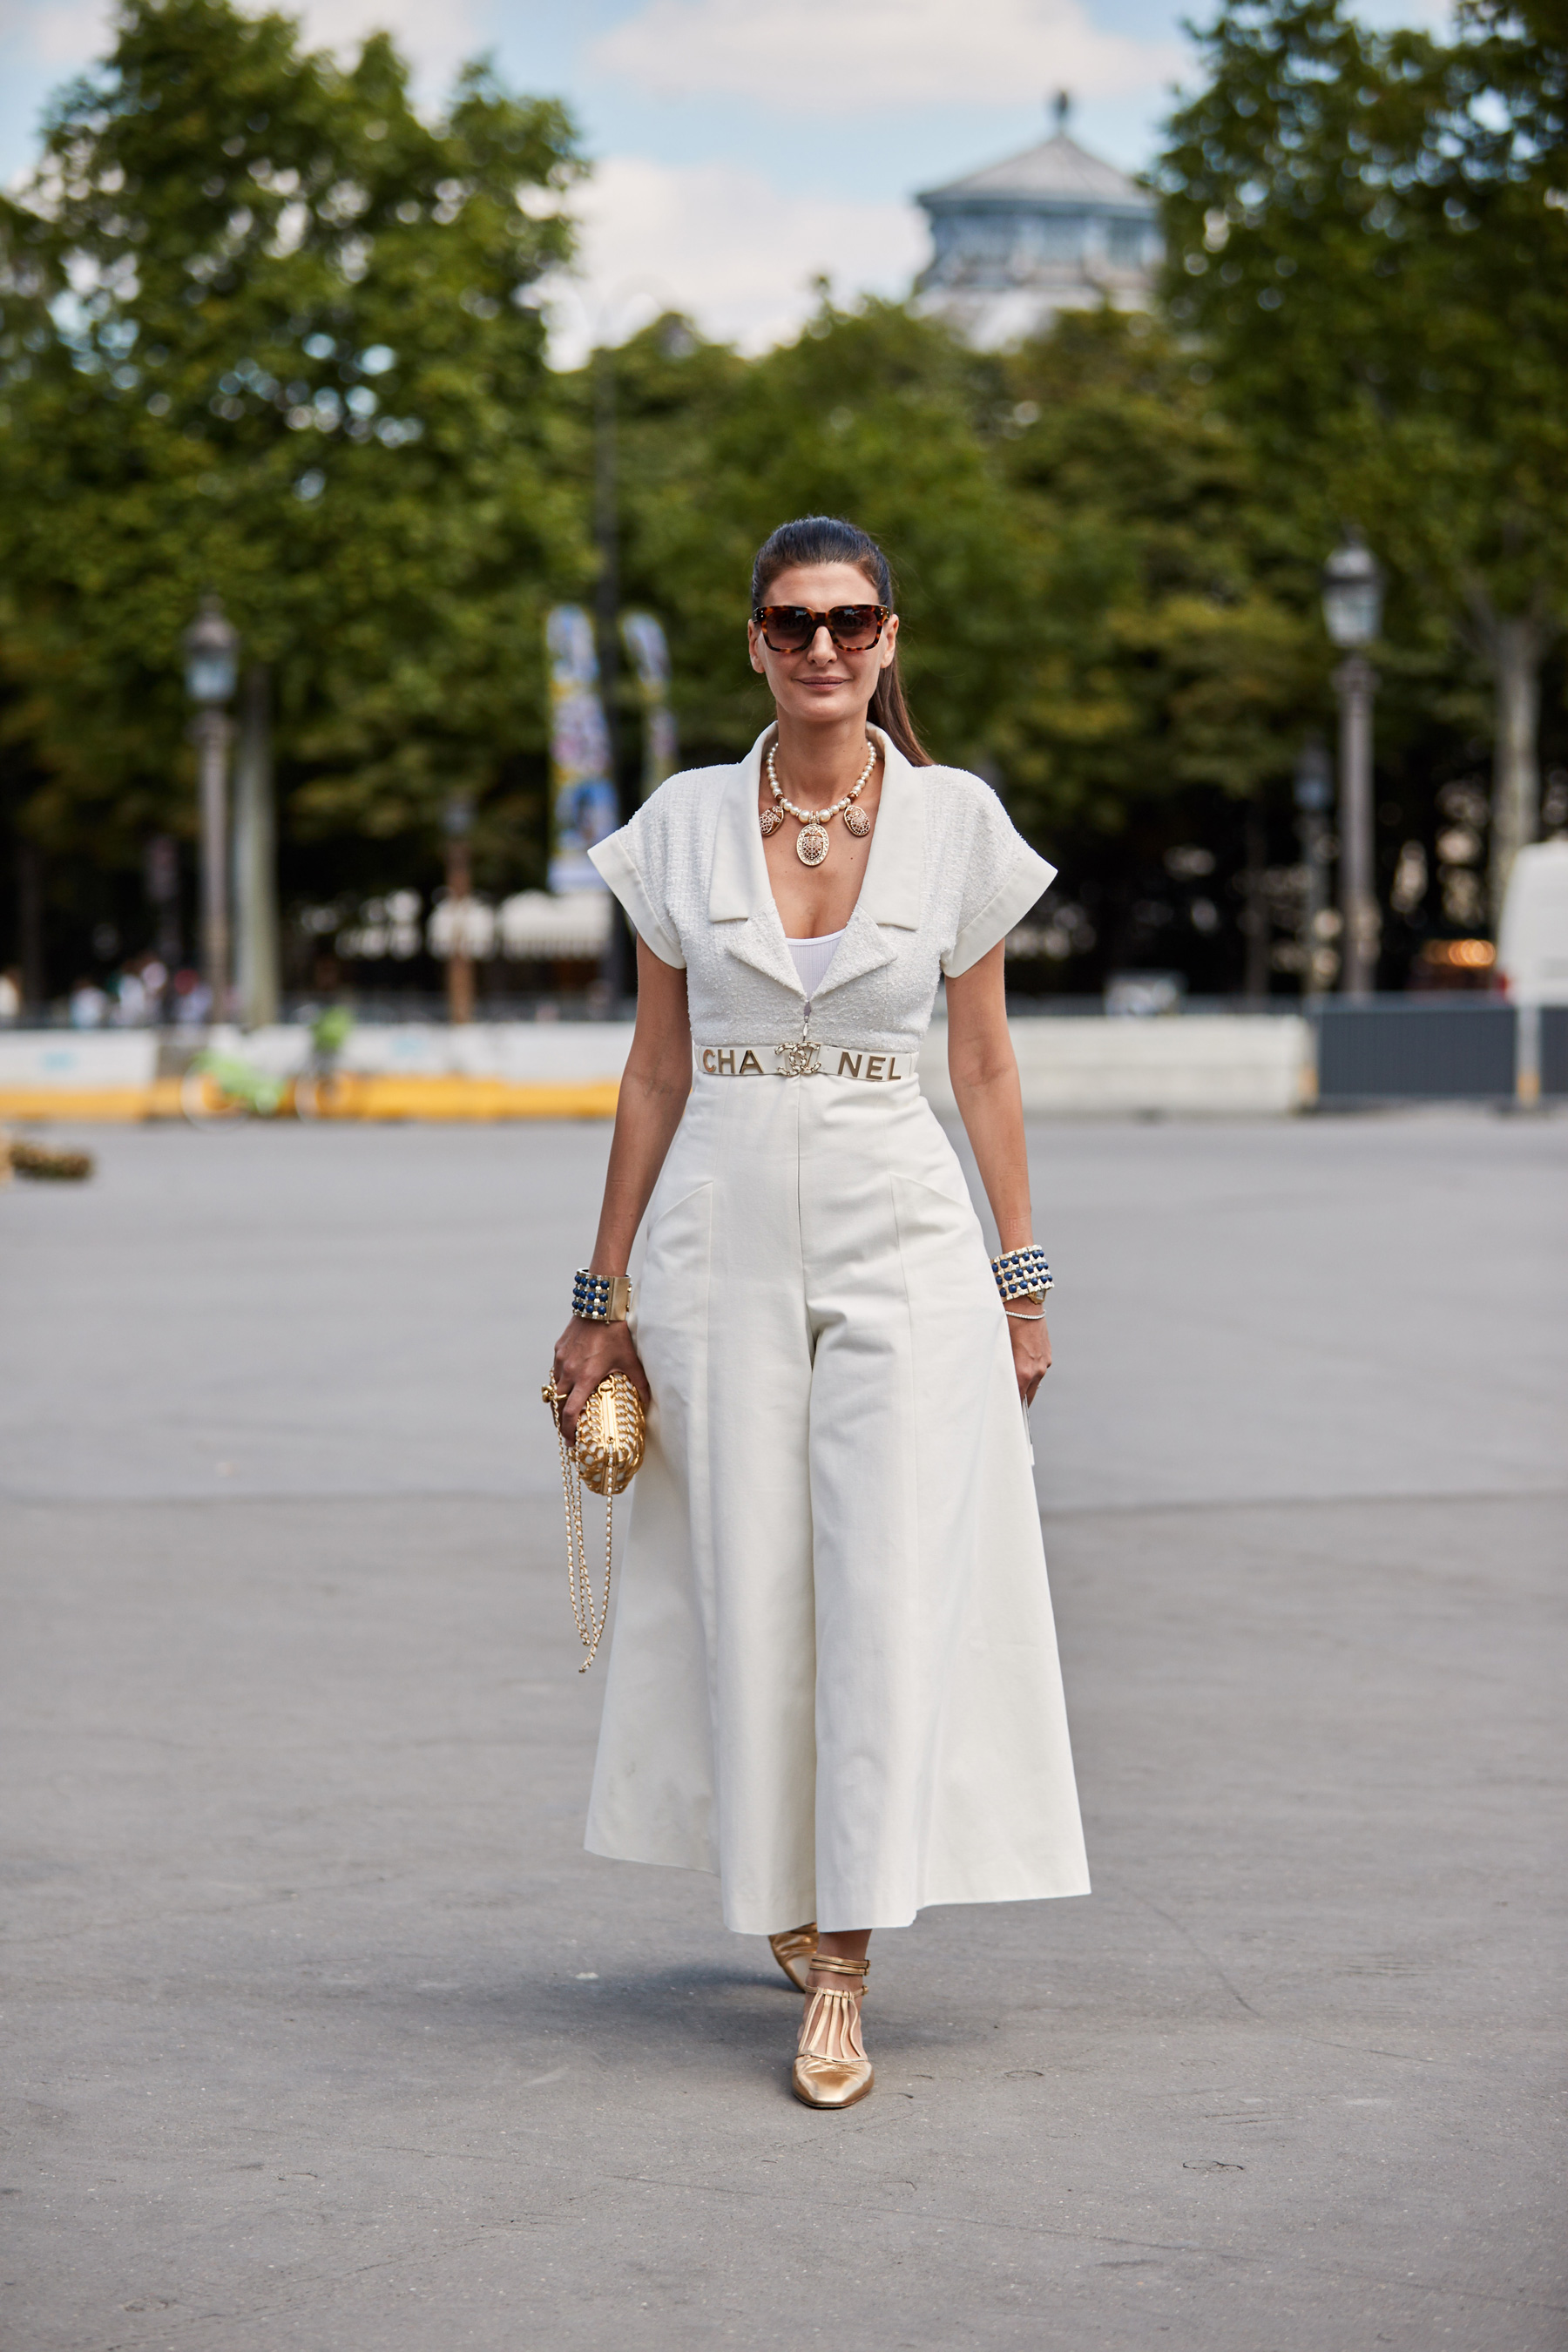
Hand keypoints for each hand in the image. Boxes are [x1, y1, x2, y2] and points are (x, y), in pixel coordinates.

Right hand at [551, 1314, 649, 1445]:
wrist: (600, 1305)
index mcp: (585, 1378)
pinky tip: (569, 1385)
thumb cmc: (616, 1333)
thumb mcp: (631, 1360)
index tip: (572, 1441)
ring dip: (559, 1401)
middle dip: (562, 1421)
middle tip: (570, 1433)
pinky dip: (560, 1382)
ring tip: (568, 1410)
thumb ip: (640, 1383)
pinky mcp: (558, 1349)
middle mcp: (569, 1371)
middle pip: (558, 1404)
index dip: (568, 1430)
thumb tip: (648, 1401)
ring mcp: (561, 1360)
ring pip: (554, 1387)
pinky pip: (555, 1372)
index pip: (569, 1412)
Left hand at [1007, 1306, 1050, 1407]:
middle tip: (1005, 1406)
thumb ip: (998, 1368)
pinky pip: (1038, 1370)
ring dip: (1023, 1385)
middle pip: (1027, 1396)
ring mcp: (1044, 1363)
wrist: (1023, 1303)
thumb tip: (992, 1383)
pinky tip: (1018, 1365)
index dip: (1009, 1408)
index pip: (1016, 1400)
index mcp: (1023, 1372)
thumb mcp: (997, 1348)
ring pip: (1033, 1383)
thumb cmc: (1004, 1323)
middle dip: (1017, 1401)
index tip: (1002, 1414)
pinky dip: (1029, 1372)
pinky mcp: (1047, 1354)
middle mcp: (1037, 1370)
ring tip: (1010, 1385)